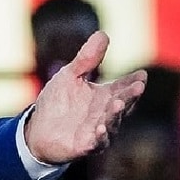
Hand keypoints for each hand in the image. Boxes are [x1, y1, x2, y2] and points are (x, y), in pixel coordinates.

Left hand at [24, 31, 146, 164]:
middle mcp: (106, 114)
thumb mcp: (70, 76)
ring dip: (115, 114)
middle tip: (137, 87)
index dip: (133, 82)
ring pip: (111, 123)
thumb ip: (87, 59)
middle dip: (130, 96)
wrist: (37, 129)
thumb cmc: (57, 102)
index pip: (123, 87)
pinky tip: (99, 129)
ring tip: (118, 104)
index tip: (142, 74)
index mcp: (105, 96)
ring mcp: (99, 131)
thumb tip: (103, 34)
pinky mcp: (86, 145)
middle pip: (122, 104)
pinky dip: (99, 136)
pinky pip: (96, 142)